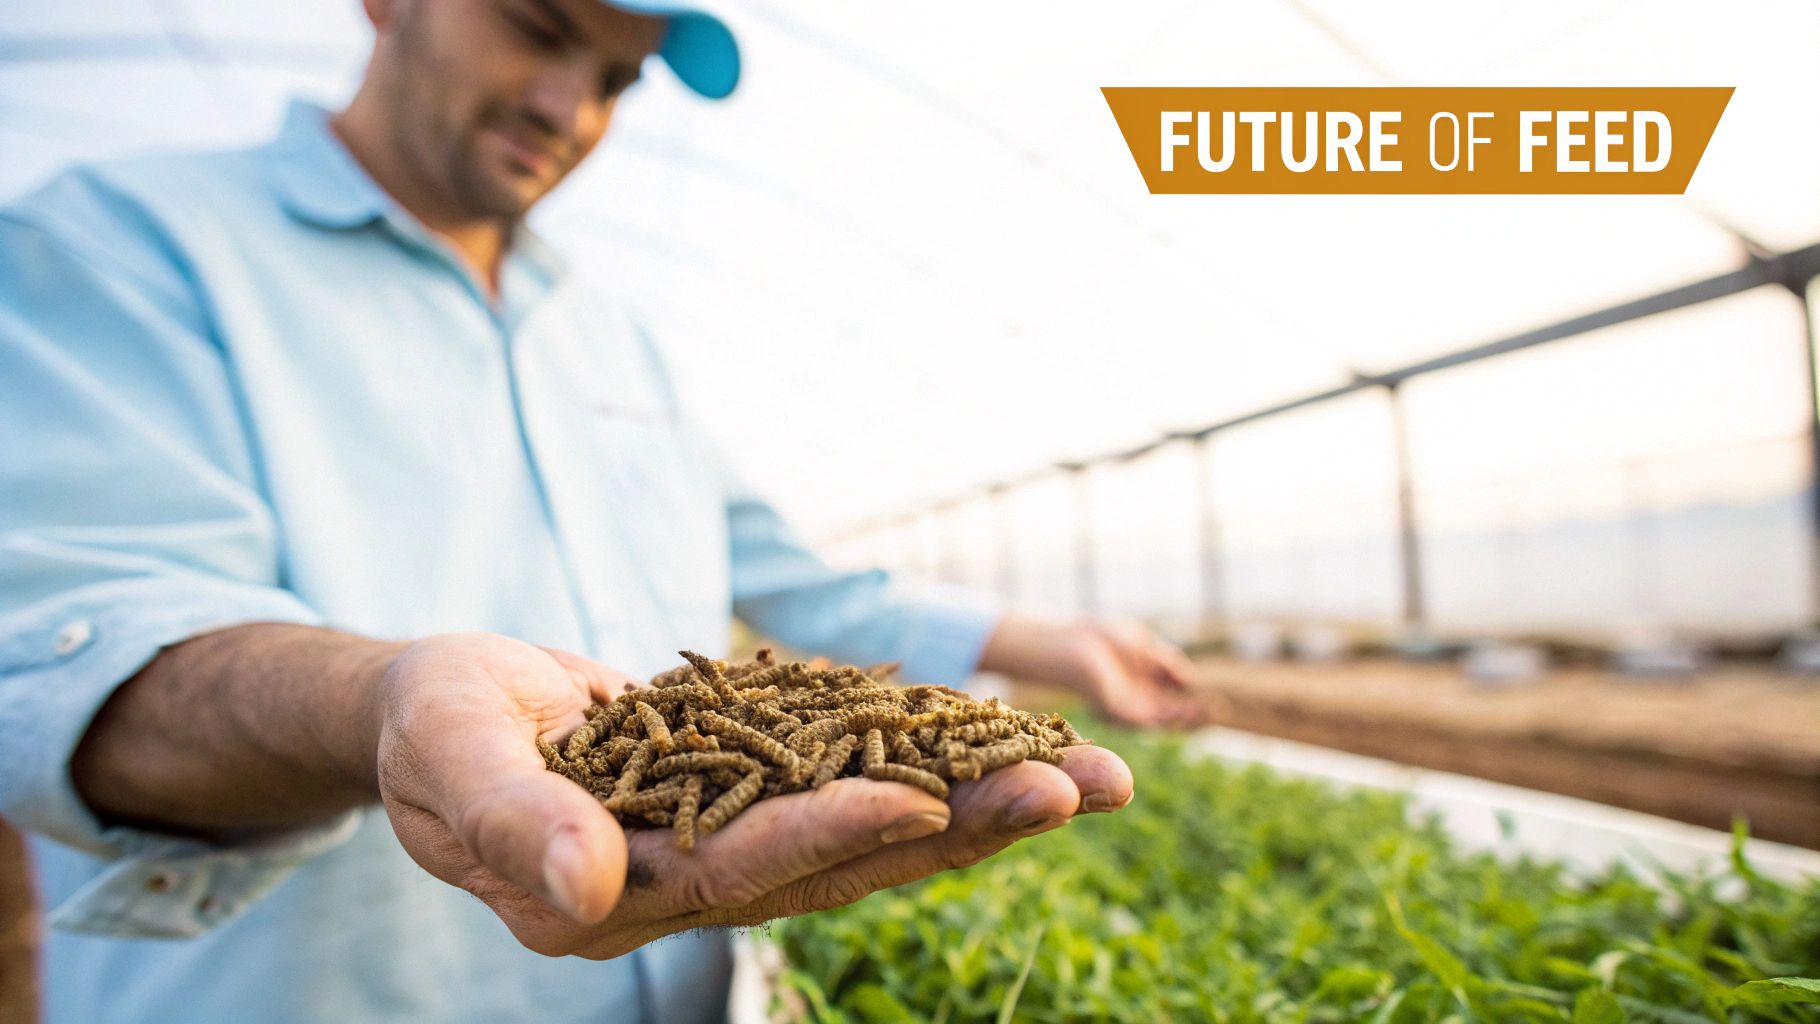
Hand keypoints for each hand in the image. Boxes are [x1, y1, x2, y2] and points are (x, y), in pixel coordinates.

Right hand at [373, 634, 1134, 958]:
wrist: (443, 708)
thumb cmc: (428, 725)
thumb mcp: (445, 752)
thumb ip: (505, 817)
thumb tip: (587, 886)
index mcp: (610, 896)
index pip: (737, 871)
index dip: (826, 835)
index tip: (917, 796)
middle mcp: (689, 888)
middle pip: (844, 864)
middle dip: (963, 823)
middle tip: (1082, 785)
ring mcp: (729, 848)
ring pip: (875, 833)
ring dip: (984, 801)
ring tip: (1097, 772)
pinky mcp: (757, 800)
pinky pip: (861, 784)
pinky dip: (939, 762)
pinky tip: (1018, 745)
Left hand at [1063, 619, 1224, 728]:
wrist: (1072, 642)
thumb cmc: (1102, 637)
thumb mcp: (1144, 644)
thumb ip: (1166, 662)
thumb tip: (1191, 680)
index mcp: (1141, 682)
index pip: (1173, 696)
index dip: (1194, 699)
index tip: (1217, 699)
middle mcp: (1136, 698)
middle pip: (1172, 712)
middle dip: (1196, 713)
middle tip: (1221, 710)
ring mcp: (1128, 707)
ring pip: (1163, 720)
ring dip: (1188, 718)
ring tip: (1211, 712)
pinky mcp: (1119, 712)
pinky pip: (1148, 721)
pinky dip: (1170, 719)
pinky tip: (1188, 711)